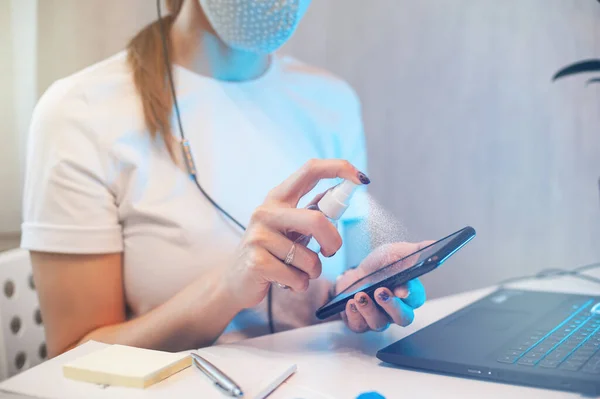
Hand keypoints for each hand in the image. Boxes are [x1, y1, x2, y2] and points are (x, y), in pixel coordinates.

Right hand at [224, 159, 369, 310]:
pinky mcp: (257, 262)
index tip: (361, 178)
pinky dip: (299, 285)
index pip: (310, 170)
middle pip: (317, 220)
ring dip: (312, 271)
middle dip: (333, 241)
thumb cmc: (270, 251)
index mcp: (278, 198)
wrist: (236, 280)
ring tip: (296, 270)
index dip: (339, 168)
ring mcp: (259, 236)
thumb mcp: (288, 226)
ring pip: (310, 258)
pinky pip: (298, 278)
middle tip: (330, 252)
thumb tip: (339, 192)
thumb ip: (310, 211)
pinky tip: (284, 282)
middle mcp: (266, 212)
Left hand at [336, 241, 431, 332]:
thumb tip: (433, 243)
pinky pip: (359, 326)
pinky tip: (350, 303)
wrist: (354, 275)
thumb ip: (414, 250)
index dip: (410, 295)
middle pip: (403, 318)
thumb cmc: (378, 266)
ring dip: (369, 309)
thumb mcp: (395, 253)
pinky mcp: (360, 323)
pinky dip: (354, 315)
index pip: (416, 299)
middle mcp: (396, 310)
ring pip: (379, 323)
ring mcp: (378, 318)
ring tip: (360, 295)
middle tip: (380, 292)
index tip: (402, 289)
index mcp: (409, 294)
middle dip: (392, 306)